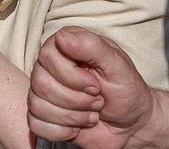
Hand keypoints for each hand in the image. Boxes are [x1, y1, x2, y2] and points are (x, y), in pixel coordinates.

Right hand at [27, 27, 154, 148]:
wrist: (131, 124)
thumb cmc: (126, 90)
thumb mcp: (118, 65)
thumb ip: (92, 46)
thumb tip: (63, 38)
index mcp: (64, 47)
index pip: (48, 56)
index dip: (72, 76)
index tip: (96, 85)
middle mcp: (49, 67)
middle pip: (41, 83)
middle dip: (76, 100)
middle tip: (97, 100)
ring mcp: (43, 92)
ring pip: (38, 106)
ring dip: (73, 117)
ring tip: (91, 113)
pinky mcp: (42, 116)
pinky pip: (37, 125)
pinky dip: (63, 131)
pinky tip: (78, 126)